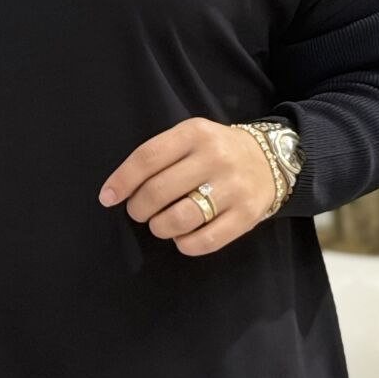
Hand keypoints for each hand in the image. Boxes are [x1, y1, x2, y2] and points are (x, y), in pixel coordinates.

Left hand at [97, 116, 280, 254]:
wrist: (271, 159)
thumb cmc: (216, 151)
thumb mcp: (191, 136)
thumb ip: (159, 155)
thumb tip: (118, 189)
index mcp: (195, 133)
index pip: (147, 158)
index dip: (122, 181)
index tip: (107, 198)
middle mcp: (215, 157)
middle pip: (158, 191)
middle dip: (138, 208)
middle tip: (139, 211)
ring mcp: (233, 188)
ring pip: (179, 219)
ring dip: (159, 227)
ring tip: (160, 224)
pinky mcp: (246, 215)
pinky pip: (205, 241)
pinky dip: (184, 244)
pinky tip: (182, 237)